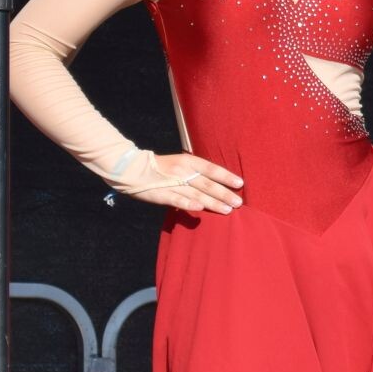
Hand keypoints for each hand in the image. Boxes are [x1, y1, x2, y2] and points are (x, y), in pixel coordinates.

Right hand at [110, 151, 243, 212]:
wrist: (132, 168)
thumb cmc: (162, 167)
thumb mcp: (181, 163)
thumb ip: (197, 171)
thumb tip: (219, 181)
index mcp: (189, 162)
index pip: (212, 169)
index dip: (226, 176)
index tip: (240, 184)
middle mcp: (183, 172)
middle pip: (207, 184)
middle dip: (224, 194)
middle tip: (238, 202)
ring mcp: (172, 183)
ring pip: (196, 193)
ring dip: (213, 203)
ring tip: (227, 210)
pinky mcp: (162, 194)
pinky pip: (177, 200)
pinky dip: (188, 204)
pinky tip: (200, 209)